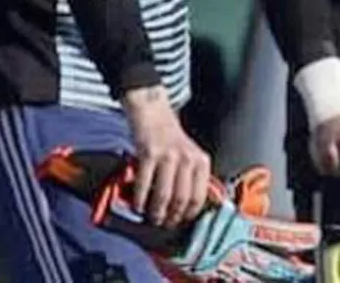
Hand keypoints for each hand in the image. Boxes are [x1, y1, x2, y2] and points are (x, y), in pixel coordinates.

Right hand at [122, 85, 211, 228]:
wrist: (155, 115)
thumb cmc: (172, 141)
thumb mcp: (191, 156)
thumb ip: (193, 178)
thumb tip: (191, 209)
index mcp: (201, 161)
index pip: (199, 196)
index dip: (188, 214)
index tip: (180, 222)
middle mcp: (188, 159)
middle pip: (181, 199)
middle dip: (172, 217)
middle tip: (164, 224)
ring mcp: (168, 156)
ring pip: (164, 195)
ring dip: (156, 212)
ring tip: (152, 218)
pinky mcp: (149, 154)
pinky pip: (145, 184)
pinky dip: (140, 200)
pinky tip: (137, 206)